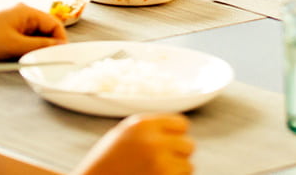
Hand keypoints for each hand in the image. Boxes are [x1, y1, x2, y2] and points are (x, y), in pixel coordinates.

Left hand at [0, 2, 66, 59]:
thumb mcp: (15, 46)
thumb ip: (39, 46)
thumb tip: (59, 47)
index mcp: (27, 11)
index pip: (54, 23)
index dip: (60, 39)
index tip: (61, 56)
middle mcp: (22, 11)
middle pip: (45, 28)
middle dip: (47, 44)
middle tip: (45, 61)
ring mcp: (13, 18)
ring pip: (34, 33)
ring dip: (35, 46)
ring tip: (29, 58)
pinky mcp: (5, 26)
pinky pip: (23, 35)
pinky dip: (24, 45)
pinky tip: (18, 55)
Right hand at [72, 113, 193, 174]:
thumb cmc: (106, 162)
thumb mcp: (125, 133)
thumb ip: (151, 128)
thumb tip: (182, 129)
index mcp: (143, 124)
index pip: (182, 125)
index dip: (175, 137)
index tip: (165, 146)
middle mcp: (153, 142)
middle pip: (189, 145)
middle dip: (178, 155)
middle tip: (159, 163)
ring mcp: (159, 165)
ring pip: (188, 167)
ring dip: (176, 172)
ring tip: (153, 174)